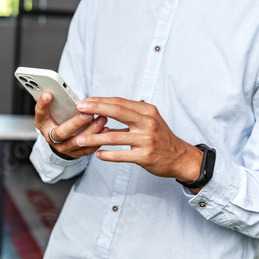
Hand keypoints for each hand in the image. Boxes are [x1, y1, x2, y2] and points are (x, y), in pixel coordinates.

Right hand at [34, 92, 108, 158]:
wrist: (61, 140)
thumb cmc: (58, 119)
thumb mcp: (53, 110)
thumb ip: (56, 100)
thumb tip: (53, 86)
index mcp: (43, 123)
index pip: (40, 114)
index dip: (43, 105)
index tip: (49, 94)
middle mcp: (50, 137)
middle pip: (61, 132)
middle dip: (76, 122)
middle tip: (88, 113)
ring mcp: (62, 147)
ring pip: (77, 142)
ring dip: (91, 130)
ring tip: (102, 118)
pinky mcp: (74, 154)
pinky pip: (86, 150)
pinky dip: (97, 140)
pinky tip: (105, 130)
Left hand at [75, 97, 202, 183]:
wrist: (179, 157)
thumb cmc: (160, 137)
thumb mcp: (149, 120)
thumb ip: (130, 114)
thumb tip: (104, 108)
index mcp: (147, 111)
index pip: (120, 102)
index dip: (100, 101)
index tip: (85, 101)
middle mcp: (148, 123)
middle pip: (117, 112)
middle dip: (95, 109)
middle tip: (79, 109)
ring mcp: (147, 140)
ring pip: (114, 137)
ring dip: (94, 138)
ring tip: (80, 139)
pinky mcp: (145, 156)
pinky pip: (121, 155)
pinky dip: (108, 155)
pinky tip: (97, 154)